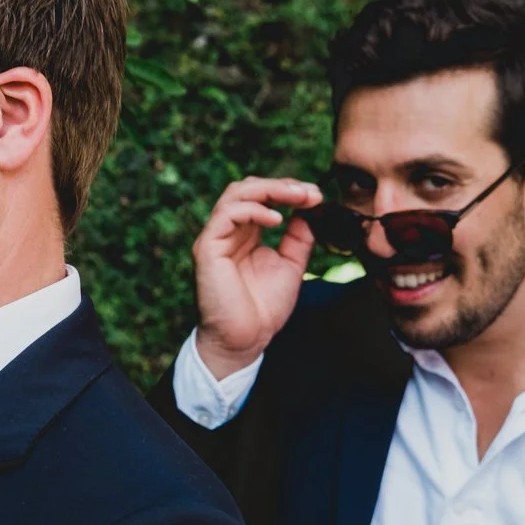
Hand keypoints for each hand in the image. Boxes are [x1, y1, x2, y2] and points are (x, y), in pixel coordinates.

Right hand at [192, 177, 321, 378]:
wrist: (246, 339)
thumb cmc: (263, 308)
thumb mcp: (290, 265)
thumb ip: (298, 238)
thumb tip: (310, 211)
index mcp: (245, 234)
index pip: (261, 197)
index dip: (288, 190)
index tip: (317, 196)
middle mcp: (228, 232)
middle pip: (247, 188)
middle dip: (281, 185)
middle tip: (310, 193)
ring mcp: (216, 238)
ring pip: (236, 194)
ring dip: (270, 190)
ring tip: (298, 197)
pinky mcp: (208, 249)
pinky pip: (227, 215)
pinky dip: (254, 210)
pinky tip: (277, 219)